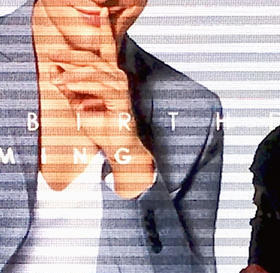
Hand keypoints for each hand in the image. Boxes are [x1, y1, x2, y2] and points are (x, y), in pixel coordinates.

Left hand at [48, 8, 153, 197]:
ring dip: (72, 75)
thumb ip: (69, 86)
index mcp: (111, 74)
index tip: (102, 12)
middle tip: (51, 55)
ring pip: (94, 71)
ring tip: (56, 81)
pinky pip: (99, 86)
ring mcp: (121, 87)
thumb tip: (55, 71)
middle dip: (70, 56)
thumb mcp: (78, 102)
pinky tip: (68, 86)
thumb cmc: (101, 125)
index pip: (107, 48)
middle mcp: (118, 77)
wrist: (116, 146)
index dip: (105, 29)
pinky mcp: (121, 98)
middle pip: (93, 58)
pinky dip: (80, 85)